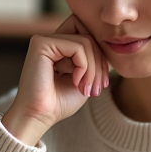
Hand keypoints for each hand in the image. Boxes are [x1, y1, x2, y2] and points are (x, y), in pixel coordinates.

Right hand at [0, 15, 108, 145]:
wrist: (39, 117)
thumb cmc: (59, 103)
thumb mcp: (85, 79)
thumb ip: (95, 59)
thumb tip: (111, 44)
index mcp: (59, 47)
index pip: (89, 35)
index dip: (101, 57)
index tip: (101, 83)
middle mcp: (50, 40)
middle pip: (90, 36)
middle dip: (100, 64)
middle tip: (96, 88)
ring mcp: (44, 39)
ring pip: (86, 42)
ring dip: (93, 69)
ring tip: (85, 89)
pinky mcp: (41, 43)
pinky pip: (78, 47)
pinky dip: (84, 66)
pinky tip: (76, 82)